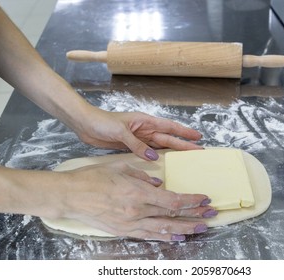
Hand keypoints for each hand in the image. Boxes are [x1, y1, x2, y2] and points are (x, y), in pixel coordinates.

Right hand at [58, 161, 216, 240]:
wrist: (70, 196)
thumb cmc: (92, 178)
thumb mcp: (119, 168)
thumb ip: (141, 175)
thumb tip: (158, 182)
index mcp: (138, 192)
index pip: (172, 199)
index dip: (191, 201)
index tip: (204, 199)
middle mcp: (137, 210)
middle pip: (172, 215)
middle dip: (194, 215)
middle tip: (211, 215)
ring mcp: (130, 223)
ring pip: (164, 229)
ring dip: (184, 229)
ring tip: (200, 229)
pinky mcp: (123, 231)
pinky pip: (148, 236)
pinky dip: (164, 237)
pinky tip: (176, 238)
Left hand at [74, 107, 202, 159]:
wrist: (85, 124)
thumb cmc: (102, 121)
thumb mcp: (120, 131)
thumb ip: (137, 144)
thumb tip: (154, 157)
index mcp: (144, 122)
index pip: (169, 127)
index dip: (184, 132)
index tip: (198, 137)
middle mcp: (144, 130)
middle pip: (168, 138)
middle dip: (183, 144)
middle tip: (198, 151)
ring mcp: (138, 138)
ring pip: (160, 146)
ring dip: (172, 151)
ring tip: (185, 158)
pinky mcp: (130, 146)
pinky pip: (147, 152)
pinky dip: (156, 157)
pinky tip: (163, 162)